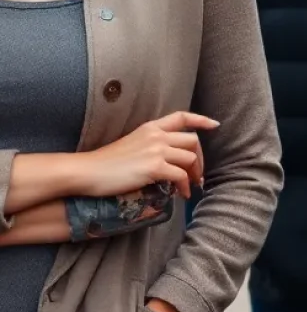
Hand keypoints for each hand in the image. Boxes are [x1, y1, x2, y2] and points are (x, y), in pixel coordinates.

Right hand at [76, 112, 218, 199]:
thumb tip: (167, 160)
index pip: (182, 116)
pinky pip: (180, 175)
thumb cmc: (105, 163)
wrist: (87, 171)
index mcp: (151, 127)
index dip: (201, 120)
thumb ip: (150, 145)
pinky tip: (181, 195)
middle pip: (192, 141)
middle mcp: (157, 135)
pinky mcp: (154, 167)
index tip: (214, 125)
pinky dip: (184, 186)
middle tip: (198, 176)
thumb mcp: (132, 144)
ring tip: (191, 187)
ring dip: (194, 174)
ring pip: (190, 158)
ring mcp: (156, 150)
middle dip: (200, 159)